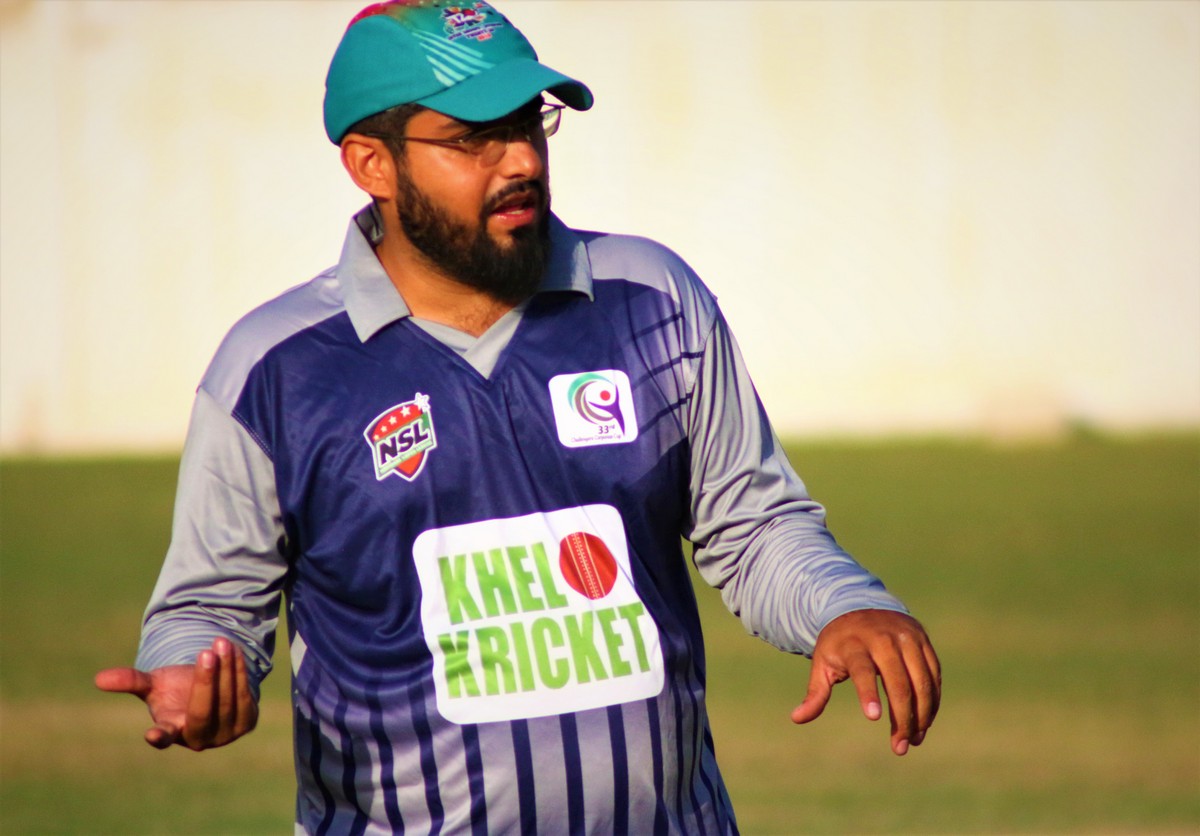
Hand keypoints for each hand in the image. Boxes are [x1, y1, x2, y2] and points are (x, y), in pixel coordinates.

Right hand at [94, 636, 257, 750]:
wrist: (211, 695)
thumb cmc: (175, 691)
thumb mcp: (154, 685)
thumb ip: (131, 681)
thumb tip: (98, 678)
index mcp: (172, 731)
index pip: (165, 738)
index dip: (159, 737)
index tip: (151, 735)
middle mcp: (199, 738)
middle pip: (203, 713)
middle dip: (206, 682)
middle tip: (205, 653)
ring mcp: (225, 733)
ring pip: (227, 701)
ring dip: (226, 670)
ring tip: (220, 642)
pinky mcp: (246, 722)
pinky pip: (244, 695)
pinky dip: (239, 671)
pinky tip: (233, 650)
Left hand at [791, 610, 940, 755]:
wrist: (861, 605)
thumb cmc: (840, 643)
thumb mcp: (823, 662)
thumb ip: (816, 692)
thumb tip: (797, 718)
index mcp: (854, 643)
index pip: (862, 670)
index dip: (868, 693)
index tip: (874, 718)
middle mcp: (884, 639)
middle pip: (898, 681)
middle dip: (902, 717)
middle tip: (900, 747)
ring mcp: (907, 638)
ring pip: (921, 681)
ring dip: (921, 714)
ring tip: (914, 741)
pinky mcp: (923, 641)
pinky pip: (933, 675)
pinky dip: (932, 701)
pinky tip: (925, 722)